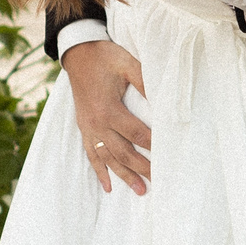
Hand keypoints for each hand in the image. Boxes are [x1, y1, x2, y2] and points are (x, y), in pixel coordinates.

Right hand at [65, 38, 150, 193]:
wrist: (78, 53)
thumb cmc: (105, 57)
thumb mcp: (127, 64)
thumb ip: (145, 81)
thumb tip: (162, 101)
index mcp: (108, 108)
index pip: (136, 133)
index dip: (152, 144)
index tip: (168, 155)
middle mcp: (96, 122)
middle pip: (123, 151)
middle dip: (141, 168)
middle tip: (159, 182)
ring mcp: (88, 127)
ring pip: (107, 158)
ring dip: (123, 175)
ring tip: (140, 191)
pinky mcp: (84, 128)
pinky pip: (91, 154)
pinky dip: (99, 171)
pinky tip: (108, 186)